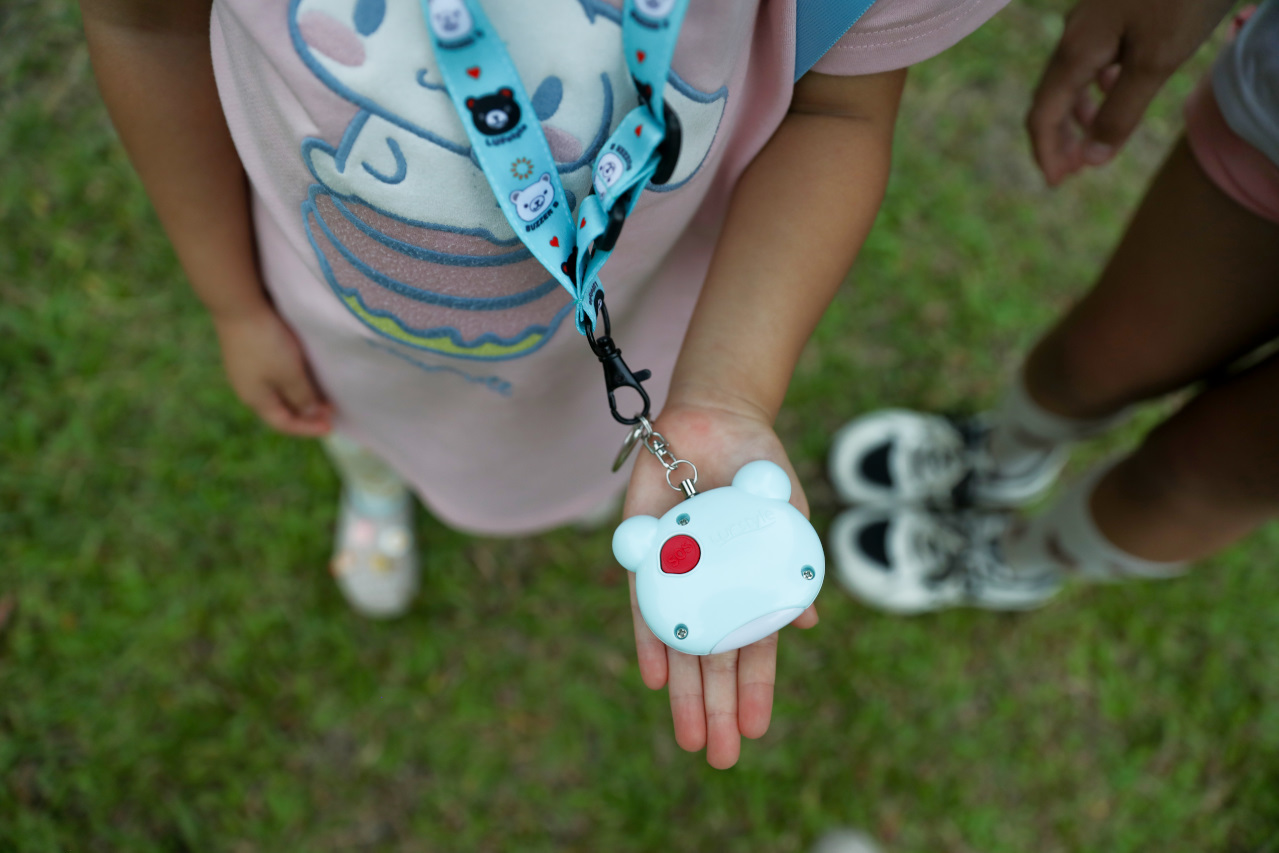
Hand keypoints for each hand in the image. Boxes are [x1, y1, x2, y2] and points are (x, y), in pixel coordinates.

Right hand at [213, 307, 332, 436]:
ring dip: (300, 396)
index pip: (283, 423)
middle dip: (306, 414)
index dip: (308, 428)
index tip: (331, 427)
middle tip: (330, 411)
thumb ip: (302, 396)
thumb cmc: (266, 343)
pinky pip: (274, 377)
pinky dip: (292, 382)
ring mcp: (247, 371)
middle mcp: (248, 389)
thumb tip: (311, 413)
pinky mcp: (249, 354)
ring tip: (322, 396)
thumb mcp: (290, 373)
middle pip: (280, 409)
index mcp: (256, 399)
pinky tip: (304, 375)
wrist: (238, 305)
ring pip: (278, 393)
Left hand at [622, 400, 818, 768]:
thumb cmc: (757, 468)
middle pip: (712, 659)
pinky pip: (642, 602)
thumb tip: (808, 624)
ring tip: (690, 737)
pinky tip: (653, 676)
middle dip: (716, 708)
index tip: (756, 730)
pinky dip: (648, 636)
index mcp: (748, 586)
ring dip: (682, 690)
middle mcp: (711, 588)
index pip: (752, 650)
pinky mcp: (643, 552)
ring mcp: (678, 574)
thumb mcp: (785, 511)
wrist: (715, 419)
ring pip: (678, 643)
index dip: (754, 690)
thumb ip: (793, 562)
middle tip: (720, 757)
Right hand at [1027, 0, 1233, 184]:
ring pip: (1069, 77)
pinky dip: (1094, 86)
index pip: (1042, 116)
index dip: (1046, 153)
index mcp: (1076, 51)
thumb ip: (1122, 112)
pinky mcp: (1112, 9)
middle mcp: (1074, 34)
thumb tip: (1092, 159)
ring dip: (1076, 114)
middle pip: (1050, 97)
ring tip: (1095, 138)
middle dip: (1058, 138)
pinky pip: (1089, 56)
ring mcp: (1091, 19)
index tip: (1056, 184)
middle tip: (1072, 171)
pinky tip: (1116, 87)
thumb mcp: (1157, 61)